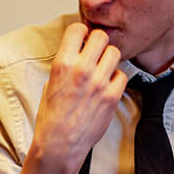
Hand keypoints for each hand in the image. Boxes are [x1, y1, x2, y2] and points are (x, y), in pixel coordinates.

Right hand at [28, 22, 127, 173]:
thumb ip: (66, 63)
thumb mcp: (51, 83)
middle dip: (98, 43)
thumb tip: (78, 50)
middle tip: (95, 52)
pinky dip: (116, 78)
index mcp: (62, 64)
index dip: (82, 33)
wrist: (60, 145)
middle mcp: (81, 70)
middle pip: (101, 36)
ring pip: (114, 53)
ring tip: (102, 70)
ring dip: (109, 59)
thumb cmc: (52, 118)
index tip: (82, 39)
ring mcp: (99, 83)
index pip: (77, 29)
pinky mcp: (112, 96)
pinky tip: (107, 86)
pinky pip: (122, 75)